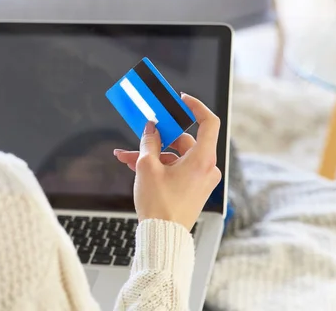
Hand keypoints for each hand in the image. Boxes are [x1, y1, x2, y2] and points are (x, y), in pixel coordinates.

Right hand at [114, 94, 221, 230]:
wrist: (163, 236)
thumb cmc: (159, 205)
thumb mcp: (147, 167)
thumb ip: (149, 142)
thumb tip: (151, 128)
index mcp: (202, 160)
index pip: (209, 122)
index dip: (196, 107)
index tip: (181, 100)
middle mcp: (207, 169)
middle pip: (184, 142)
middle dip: (158, 139)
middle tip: (141, 132)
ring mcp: (201, 180)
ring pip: (176, 157)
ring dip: (152, 155)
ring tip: (126, 157)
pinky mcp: (193, 189)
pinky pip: (177, 169)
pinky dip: (160, 166)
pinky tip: (135, 166)